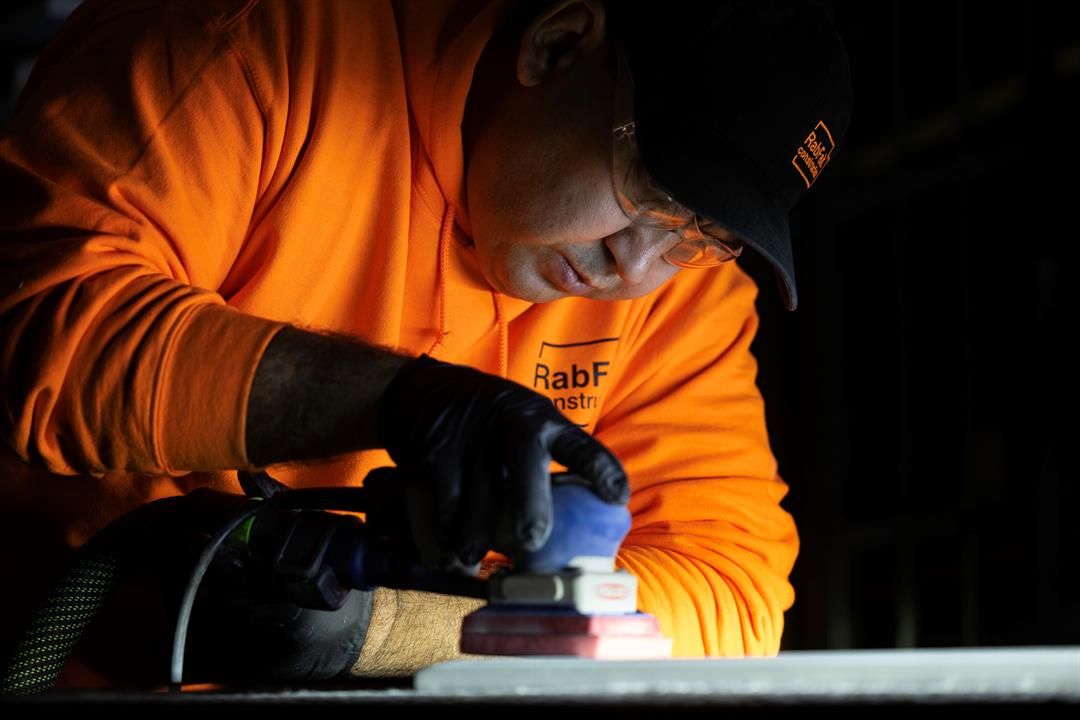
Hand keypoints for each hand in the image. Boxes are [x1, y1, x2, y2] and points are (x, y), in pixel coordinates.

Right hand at [376, 354, 628, 570]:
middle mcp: (510, 427)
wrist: (427, 392)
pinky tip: (450, 557)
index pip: (580, 446)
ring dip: (479, 541)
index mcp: (542, 422)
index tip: (618, 498)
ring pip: (478, 504)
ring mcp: (470, 442)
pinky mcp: (434, 458)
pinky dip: (445, 541)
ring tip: (477, 557)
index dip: (602, 470)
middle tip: (532, 541)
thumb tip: (586, 518)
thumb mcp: (530, 421)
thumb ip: (553, 459)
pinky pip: (441, 511)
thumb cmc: (494, 420)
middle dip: (531, 511)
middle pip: (525, 471)